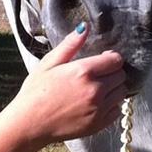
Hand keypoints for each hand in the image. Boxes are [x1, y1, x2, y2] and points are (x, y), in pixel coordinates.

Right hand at [14, 26, 127, 144]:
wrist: (29, 124)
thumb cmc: (35, 92)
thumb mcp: (49, 63)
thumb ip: (70, 45)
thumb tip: (85, 27)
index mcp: (84, 71)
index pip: (116, 60)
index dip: (110, 58)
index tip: (102, 60)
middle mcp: (95, 90)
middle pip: (121, 76)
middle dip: (113, 72)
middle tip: (98, 75)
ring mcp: (99, 109)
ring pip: (122, 93)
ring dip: (114, 89)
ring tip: (97, 89)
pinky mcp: (99, 124)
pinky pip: (117, 111)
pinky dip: (111, 105)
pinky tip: (96, 104)